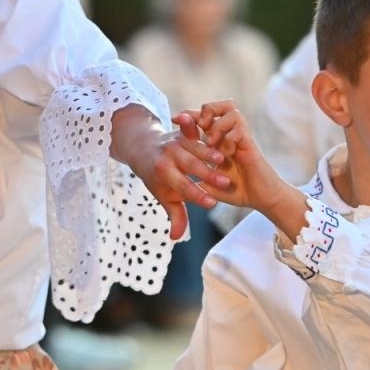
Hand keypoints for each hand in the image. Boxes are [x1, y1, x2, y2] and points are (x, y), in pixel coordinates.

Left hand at [113, 105, 230, 239]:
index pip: (182, 187)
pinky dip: (210, 141)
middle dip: (208, 175)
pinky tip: (223, 147)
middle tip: (226, 185)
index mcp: (162, 172)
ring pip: (196, 148)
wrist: (143, 146)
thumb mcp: (163, 195)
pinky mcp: (182, 131)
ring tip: (224, 164)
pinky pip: (198, 135)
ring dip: (211, 155)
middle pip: (190, 166)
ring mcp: (175, 140)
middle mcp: (167, 154)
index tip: (212, 205)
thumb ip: (175, 215)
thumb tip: (176, 238)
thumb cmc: (157, 176)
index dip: (197, 196)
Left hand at [180, 102, 292, 214]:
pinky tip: (226, 153)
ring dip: (218, 124)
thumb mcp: (209, 184)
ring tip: (211, 142)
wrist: (261, 199)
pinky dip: (229, 138)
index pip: (204, 117)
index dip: (189, 115)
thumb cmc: (236, 191)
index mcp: (219, 140)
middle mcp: (231, 135)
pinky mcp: (250, 145)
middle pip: (221, 104)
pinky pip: (239, 129)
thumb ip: (195, 179)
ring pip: (231, 111)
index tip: (174, 119)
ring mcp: (241, 138)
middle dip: (206, 110)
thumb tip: (174, 182)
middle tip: (199, 125)